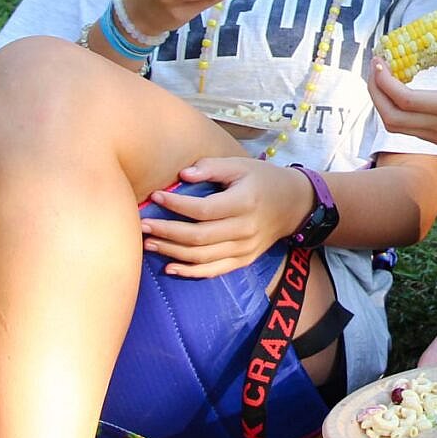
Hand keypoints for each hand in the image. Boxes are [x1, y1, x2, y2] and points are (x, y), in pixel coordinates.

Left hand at [139, 157, 313, 277]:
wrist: (295, 205)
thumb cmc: (263, 180)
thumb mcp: (241, 165)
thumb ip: (212, 167)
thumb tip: (182, 175)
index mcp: (244, 202)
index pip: (204, 209)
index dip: (177, 205)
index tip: (156, 196)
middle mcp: (245, 229)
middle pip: (199, 237)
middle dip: (166, 231)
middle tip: (142, 225)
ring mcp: (245, 248)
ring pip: (202, 257)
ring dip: (172, 252)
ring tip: (148, 243)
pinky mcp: (244, 260)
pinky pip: (214, 271)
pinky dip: (190, 272)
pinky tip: (169, 268)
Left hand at [368, 4, 436, 176]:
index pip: (406, 100)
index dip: (385, 82)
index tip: (379, 60)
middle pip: (390, 116)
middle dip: (374, 91)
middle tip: (375, 66)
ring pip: (395, 126)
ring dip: (382, 102)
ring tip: (382, 77)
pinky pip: (407, 129)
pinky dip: (395, 110)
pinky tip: (401, 92)